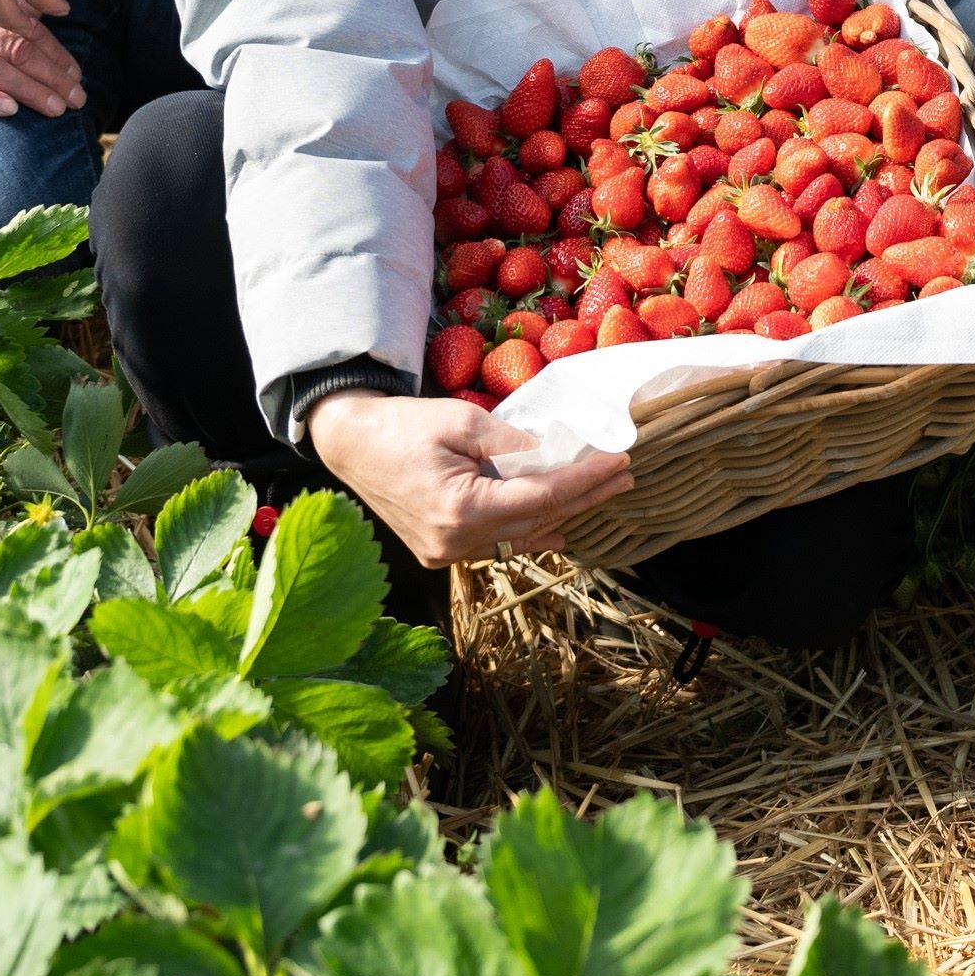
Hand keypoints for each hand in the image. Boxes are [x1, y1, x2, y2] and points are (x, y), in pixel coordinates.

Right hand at [303, 390, 634, 566]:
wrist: (350, 443)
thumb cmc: (402, 425)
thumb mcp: (463, 421)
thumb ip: (514, 444)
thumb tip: (558, 455)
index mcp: (460, 510)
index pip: (542, 498)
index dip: (586, 479)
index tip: (620, 460)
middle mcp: (455, 543)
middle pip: (537, 520)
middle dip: (585, 496)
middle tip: (625, 475)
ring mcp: (445, 554)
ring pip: (520, 536)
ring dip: (562, 513)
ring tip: (602, 491)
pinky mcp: (438, 552)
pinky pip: (497, 544)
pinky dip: (529, 532)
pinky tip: (560, 529)